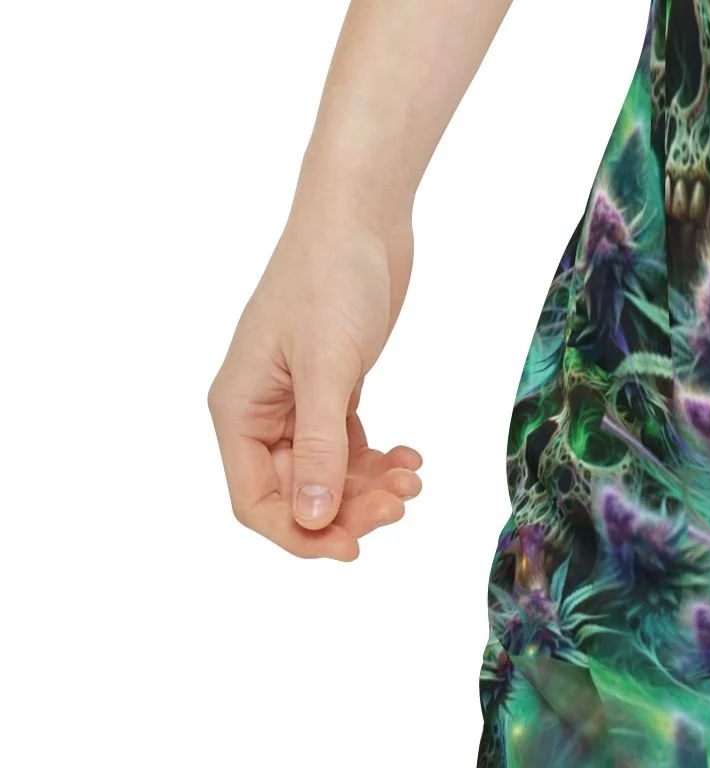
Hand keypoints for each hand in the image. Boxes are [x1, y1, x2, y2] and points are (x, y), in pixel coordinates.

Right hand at [209, 206, 421, 558]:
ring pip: (328, 473)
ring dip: (370, 486)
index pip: (255, 500)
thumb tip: (310, 517)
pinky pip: (349, 446)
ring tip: (415, 477)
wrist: (360, 219)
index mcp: (236, 409)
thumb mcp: (328, 367)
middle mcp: (260, 411)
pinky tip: (412, 457)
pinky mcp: (333, 388)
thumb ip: (318, 445)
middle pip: (297, 493)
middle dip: (348, 508)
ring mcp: (297, 401)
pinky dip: (379, 460)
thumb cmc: (331, 280)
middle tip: (402, 502)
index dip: (299, 533)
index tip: (352, 547)